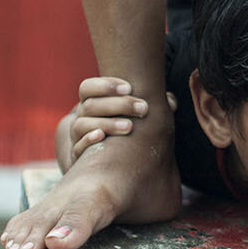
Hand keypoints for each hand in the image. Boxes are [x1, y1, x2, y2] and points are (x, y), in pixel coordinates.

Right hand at [56, 76, 177, 168]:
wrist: (106, 163)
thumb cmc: (122, 128)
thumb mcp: (131, 115)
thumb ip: (147, 105)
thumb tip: (170, 102)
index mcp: (91, 103)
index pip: (88, 87)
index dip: (105, 85)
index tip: (129, 87)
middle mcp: (81, 117)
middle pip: (90, 105)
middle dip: (118, 105)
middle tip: (143, 108)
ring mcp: (77, 136)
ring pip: (83, 125)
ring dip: (108, 123)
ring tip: (130, 127)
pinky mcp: (78, 155)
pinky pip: (78, 147)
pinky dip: (89, 140)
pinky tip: (102, 137)